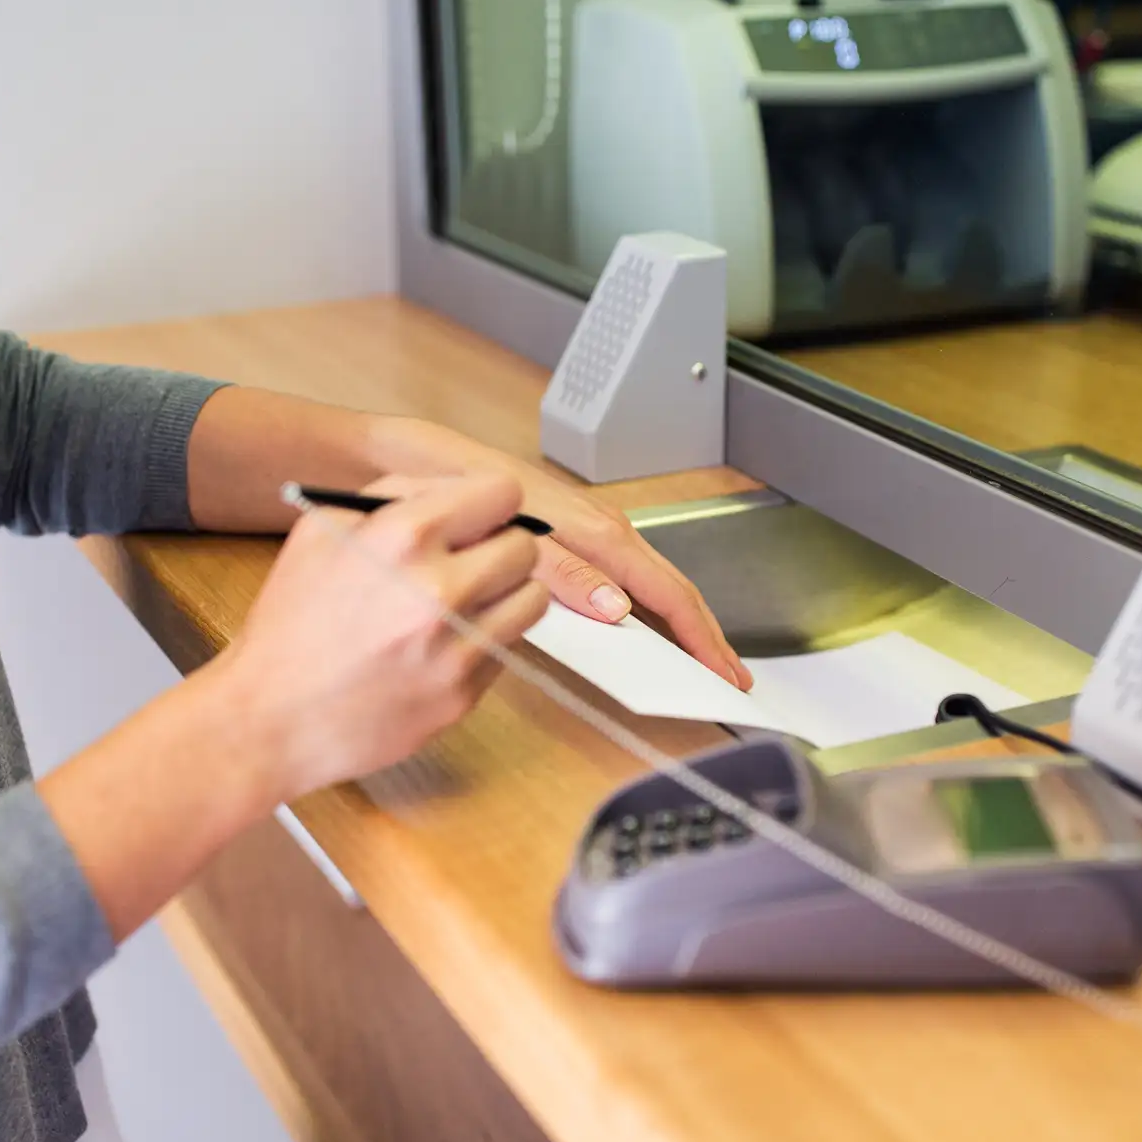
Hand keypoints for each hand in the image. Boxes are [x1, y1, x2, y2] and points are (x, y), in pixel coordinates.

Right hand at [212, 474, 550, 799]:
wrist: (270, 717)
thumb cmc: (292, 621)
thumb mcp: (322, 531)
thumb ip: (394, 496)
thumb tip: (456, 493)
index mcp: (404, 536)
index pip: (502, 493)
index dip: (489, 504)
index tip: (476, 520)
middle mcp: (440, 588)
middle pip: (525, 547)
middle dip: (498, 549)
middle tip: (468, 565)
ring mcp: (457, 647)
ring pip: (532, 600)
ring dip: (505, 597)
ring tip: (464, 605)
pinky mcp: (464, 694)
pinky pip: (507, 650)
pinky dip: (484, 644)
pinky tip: (440, 649)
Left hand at [365, 421, 751, 689]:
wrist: (411, 463)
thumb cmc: (453, 493)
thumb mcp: (505, 536)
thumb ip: (562, 573)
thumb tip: (618, 609)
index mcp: (592, 529)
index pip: (665, 589)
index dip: (699, 633)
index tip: (722, 669)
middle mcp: (597, 528)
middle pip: (668, 588)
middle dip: (703, 633)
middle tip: (729, 678)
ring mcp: (584, 533)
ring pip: (648, 583)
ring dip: (679, 623)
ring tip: (702, 661)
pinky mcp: (566, 539)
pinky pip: (622, 578)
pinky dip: (646, 609)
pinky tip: (649, 633)